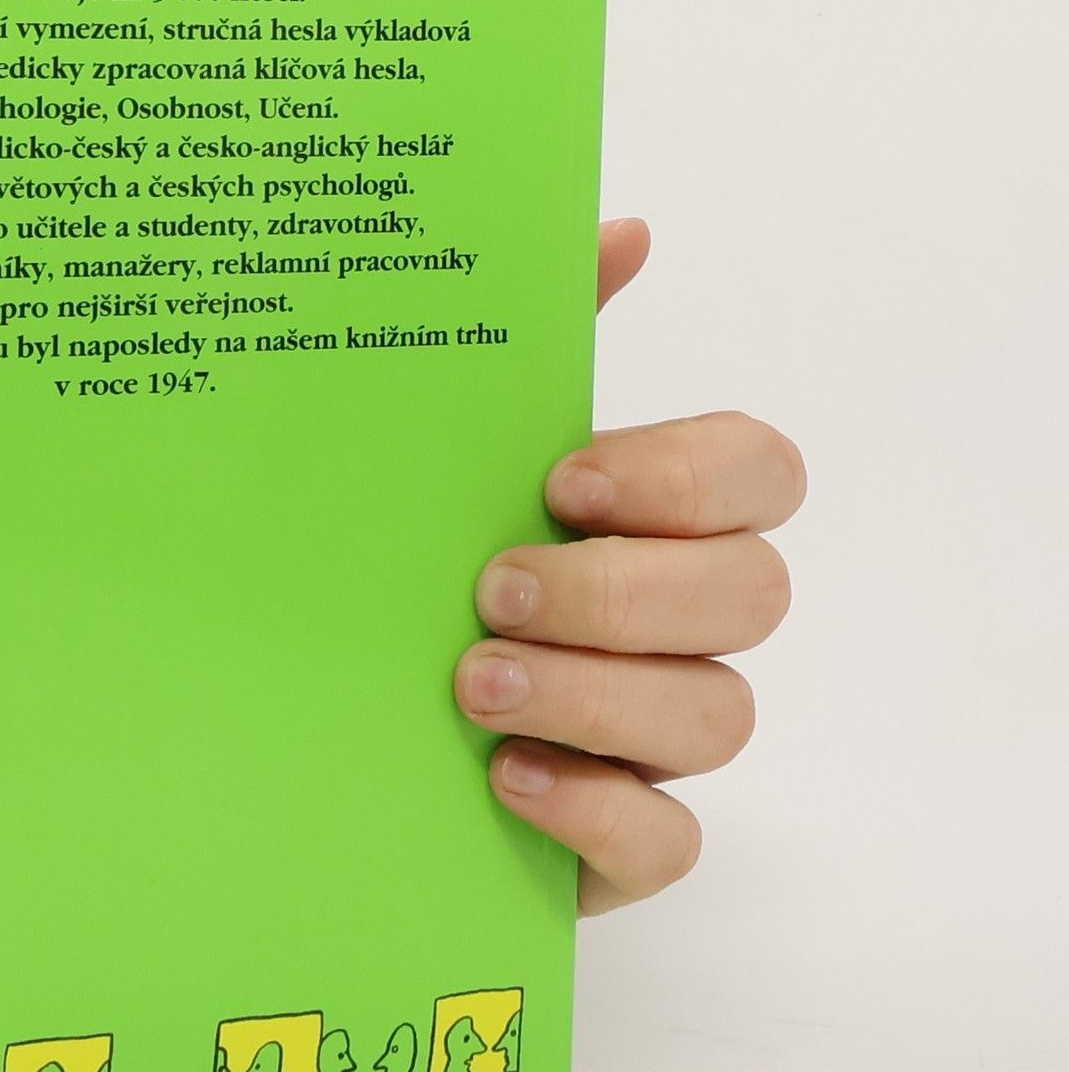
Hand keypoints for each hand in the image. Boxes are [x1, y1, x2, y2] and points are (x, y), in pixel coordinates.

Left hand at [454, 219, 805, 914]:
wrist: (311, 721)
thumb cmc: (405, 571)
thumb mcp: (441, 458)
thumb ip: (530, 344)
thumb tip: (624, 229)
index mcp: (649, 521)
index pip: (761, 473)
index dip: (684, 475)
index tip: (560, 479)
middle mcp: (676, 627)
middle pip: (753, 593)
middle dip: (624, 591)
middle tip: (493, 588)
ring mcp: (656, 741)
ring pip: (721, 716)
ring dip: (597, 693)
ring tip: (470, 683)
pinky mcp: (619, 843)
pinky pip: (669, 842)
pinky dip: (595, 808)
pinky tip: (502, 776)